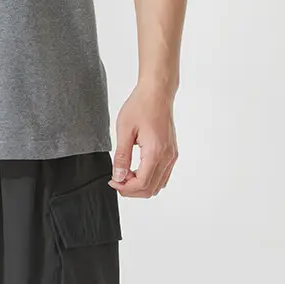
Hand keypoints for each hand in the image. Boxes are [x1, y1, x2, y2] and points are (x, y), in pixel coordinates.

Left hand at [109, 81, 178, 197]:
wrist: (157, 93)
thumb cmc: (140, 106)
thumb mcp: (124, 130)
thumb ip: (121, 156)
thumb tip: (118, 177)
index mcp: (155, 152)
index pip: (142, 184)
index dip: (125, 188)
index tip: (112, 181)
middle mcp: (167, 157)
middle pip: (151, 189)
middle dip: (132, 189)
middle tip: (116, 179)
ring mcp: (172, 156)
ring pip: (158, 185)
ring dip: (141, 185)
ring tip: (125, 173)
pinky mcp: (172, 153)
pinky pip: (163, 175)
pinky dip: (149, 178)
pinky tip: (136, 169)